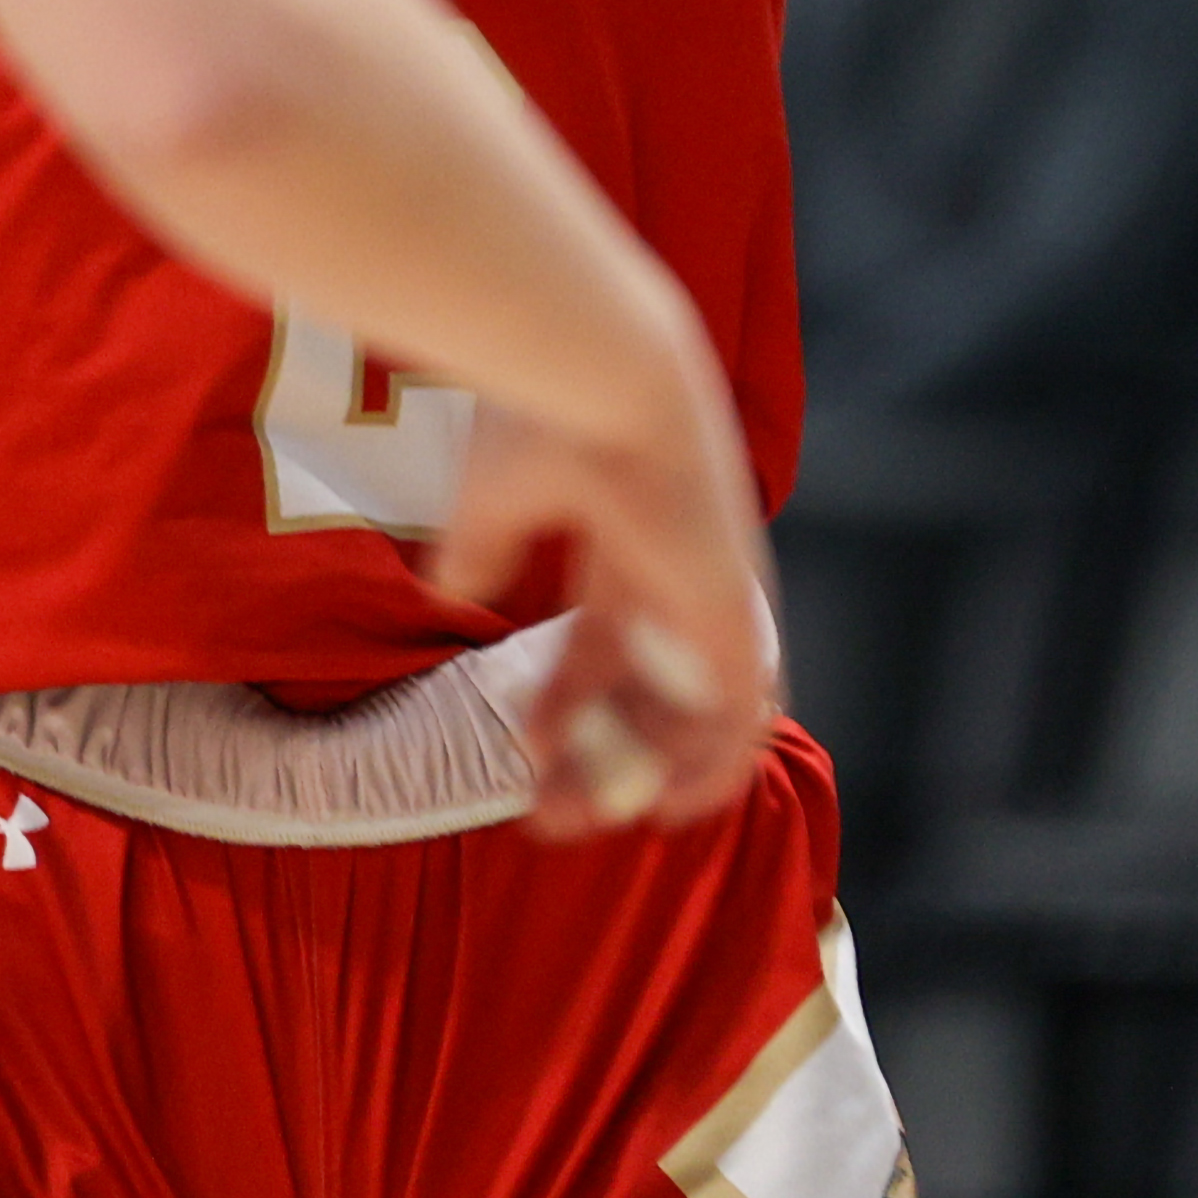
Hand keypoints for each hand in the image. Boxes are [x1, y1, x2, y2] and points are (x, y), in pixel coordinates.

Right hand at [432, 372, 775, 839]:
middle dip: (593, 753)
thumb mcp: (492, 498)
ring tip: (579, 817)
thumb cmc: (544, 422)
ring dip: (639, 773)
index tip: (522, 752)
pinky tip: (664, 808)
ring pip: (687, 714)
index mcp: (624, 539)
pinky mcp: (733, 619)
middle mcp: (674, 576)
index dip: (564, 701)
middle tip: (546, 810)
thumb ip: (480, 548)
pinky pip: (742, 720)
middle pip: (643, 690)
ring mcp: (708, 599)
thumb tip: (455, 589)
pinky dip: (711, 770)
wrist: (604, 380)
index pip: (602, 643)